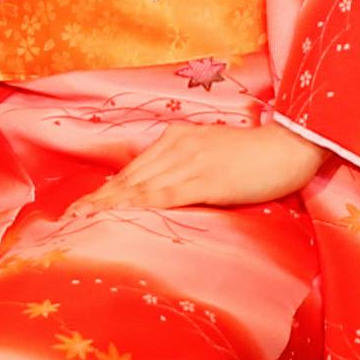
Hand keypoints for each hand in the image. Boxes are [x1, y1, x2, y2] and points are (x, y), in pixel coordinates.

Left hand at [60, 119, 326, 220]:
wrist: (290, 147)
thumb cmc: (259, 156)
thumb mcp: (216, 157)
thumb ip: (190, 169)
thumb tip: (170, 193)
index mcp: (177, 139)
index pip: (135, 169)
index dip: (107, 189)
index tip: (83, 205)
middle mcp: (177, 146)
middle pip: (130, 178)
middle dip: (99, 199)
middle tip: (69, 217)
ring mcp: (189, 161)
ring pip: (140, 187)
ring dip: (109, 205)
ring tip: (83, 220)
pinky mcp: (205, 179)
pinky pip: (165, 196)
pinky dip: (139, 206)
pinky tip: (121, 217)